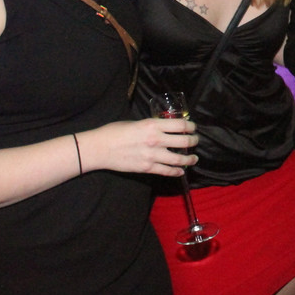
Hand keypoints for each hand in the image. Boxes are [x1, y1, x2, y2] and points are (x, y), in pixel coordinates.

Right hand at [77, 118, 198, 176]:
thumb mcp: (136, 122)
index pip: (181, 125)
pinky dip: (177, 172)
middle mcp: (156, 140)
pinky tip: (181, 171)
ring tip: (194, 158)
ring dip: (190, 159)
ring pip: (179, 159)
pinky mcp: (147, 168)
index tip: (193, 128)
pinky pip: (167, 171)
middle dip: (194, 141)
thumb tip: (164, 127)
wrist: (99, 148)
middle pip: (184, 142)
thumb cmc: (115, 131)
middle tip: (195, 141)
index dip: (191, 127)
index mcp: (153, 125)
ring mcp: (152, 155)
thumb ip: (152, 125)